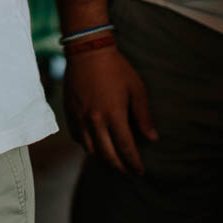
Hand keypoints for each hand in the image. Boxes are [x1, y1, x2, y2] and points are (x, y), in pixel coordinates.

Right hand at [65, 45, 157, 173]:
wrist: (87, 50)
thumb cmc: (116, 68)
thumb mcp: (136, 89)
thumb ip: (144, 115)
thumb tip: (152, 138)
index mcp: (114, 115)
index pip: (125, 148)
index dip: (134, 163)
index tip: (140, 171)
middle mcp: (95, 120)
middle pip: (107, 155)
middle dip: (119, 167)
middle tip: (128, 172)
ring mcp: (80, 117)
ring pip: (90, 149)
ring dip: (103, 158)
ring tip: (112, 159)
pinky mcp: (69, 111)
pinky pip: (77, 137)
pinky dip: (87, 144)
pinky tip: (95, 143)